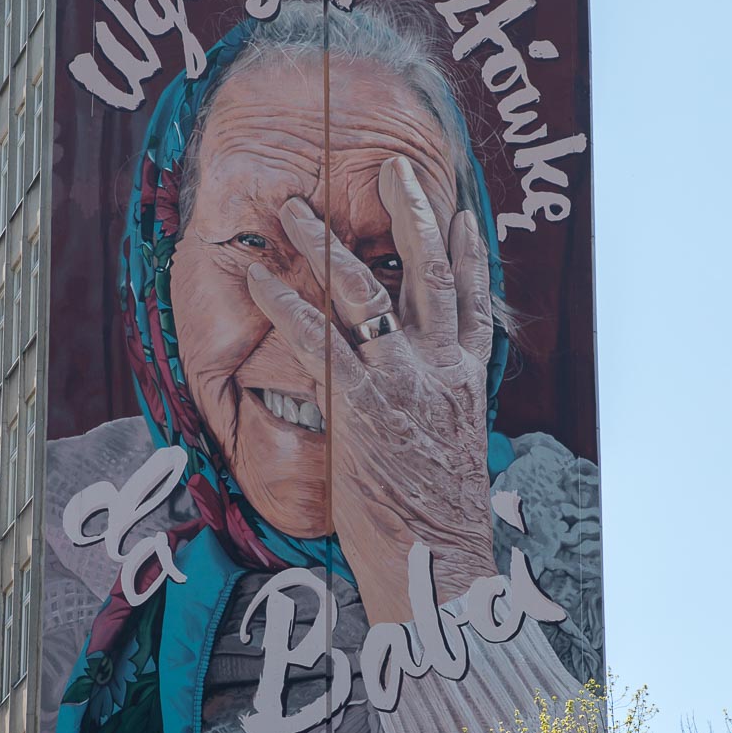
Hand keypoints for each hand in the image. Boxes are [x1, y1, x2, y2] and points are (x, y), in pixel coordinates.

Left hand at [245, 156, 496, 624]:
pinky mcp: (361, 403)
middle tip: (392, 166)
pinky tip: (258, 278)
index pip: (472, 301)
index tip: (461, 209)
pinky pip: (314, 339)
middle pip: (429, 271)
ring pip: (364, 290)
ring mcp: (402, 380)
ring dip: (324, 243)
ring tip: (294, 207)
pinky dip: (283, 303)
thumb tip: (422, 409)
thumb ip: (438, 416)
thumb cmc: (438, 527)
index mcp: (467, 381)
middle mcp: (440, 368)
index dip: (467, 250)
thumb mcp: (451, 456)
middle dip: (411, 211)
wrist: (439, 566)